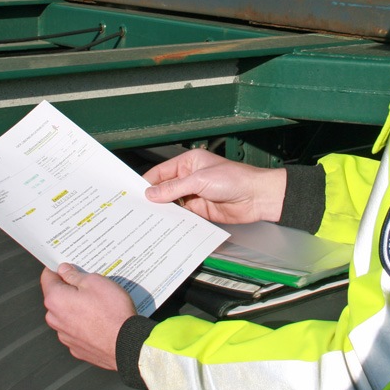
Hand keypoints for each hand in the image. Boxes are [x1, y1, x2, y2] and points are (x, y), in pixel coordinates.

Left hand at [41, 264, 136, 369]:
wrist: (127, 344)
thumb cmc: (111, 312)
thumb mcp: (95, 282)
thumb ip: (75, 275)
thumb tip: (64, 270)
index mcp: (56, 299)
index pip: (47, 277)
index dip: (57, 269)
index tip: (66, 266)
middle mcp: (55, 319)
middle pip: (57, 297)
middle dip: (70, 290)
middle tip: (89, 285)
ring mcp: (65, 336)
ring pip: (67, 315)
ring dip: (78, 308)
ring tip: (99, 304)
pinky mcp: (77, 347)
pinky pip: (76, 330)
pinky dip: (84, 324)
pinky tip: (100, 320)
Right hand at [143, 149, 285, 224]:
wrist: (257, 197)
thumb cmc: (234, 179)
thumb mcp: (200, 180)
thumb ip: (174, 188)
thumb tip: (152, 193)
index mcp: (188, 163)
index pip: (161, 172)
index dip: (147, 182)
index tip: (132, 193)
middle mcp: (189, 178)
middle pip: (165, 189)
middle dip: (152, 198)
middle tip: (136, 209)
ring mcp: (194, 195)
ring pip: (172, 204)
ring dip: (163, 211)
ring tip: (145, 220)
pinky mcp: (200, 211)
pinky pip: (183, 216)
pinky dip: (174, 220)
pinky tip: (164, 226)